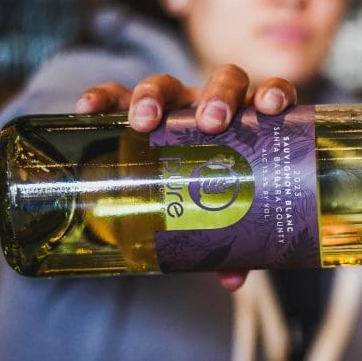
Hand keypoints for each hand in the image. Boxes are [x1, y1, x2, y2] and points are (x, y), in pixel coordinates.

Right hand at [74, 65, 298, 291]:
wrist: (177, 187)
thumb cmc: (213, 196)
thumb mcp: (229, 219)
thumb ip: (237, 246)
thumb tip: (232, 279)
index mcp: (249, 124)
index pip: (267, 96)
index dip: (273, 93)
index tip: (270, 107)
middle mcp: (214, 107)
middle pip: (221, 81)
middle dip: (216, 96)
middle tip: (210, 123)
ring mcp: (175, 104)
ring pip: (168, 83)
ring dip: (156, 95)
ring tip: (143, 121)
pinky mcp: (134, 109)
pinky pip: (116, 95)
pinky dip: (104, 97)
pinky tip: (89, 108)